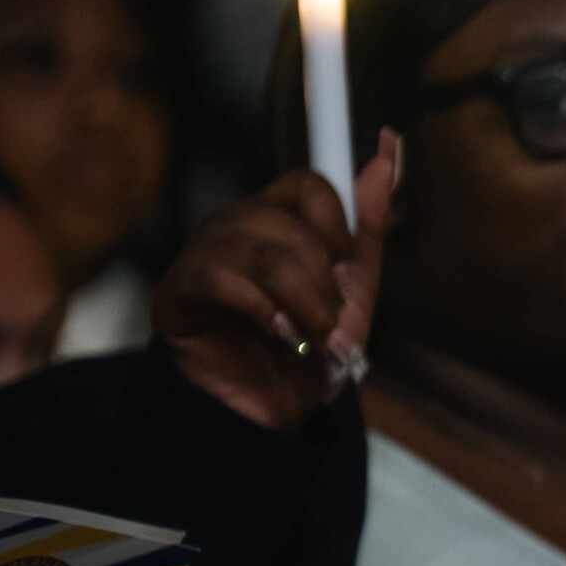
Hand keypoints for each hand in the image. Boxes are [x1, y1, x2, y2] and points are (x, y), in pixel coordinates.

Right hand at [154, 132, 400, 432]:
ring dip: (303, 303)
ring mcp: (202, 254)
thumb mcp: (353, 293)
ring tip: (304, 336)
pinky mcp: (178, 290)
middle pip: (291, 219)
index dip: (338, 224)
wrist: (263, 415)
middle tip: (326, 321)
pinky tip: (271, 332)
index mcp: (276, 221)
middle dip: (325, 280)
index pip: (309, 185)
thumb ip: (368, 229)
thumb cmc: (305, 351)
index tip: (346, 266)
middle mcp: (236, 226)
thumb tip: (388, 150)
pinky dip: (261, 310)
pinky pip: (222, 277)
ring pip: (264, 250)